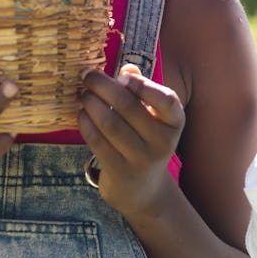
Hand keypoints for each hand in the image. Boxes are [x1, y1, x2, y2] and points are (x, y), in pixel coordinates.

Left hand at [78, 64, 184, 220]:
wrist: (143, 188)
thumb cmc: (146, 139)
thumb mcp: (153, 117)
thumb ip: (142, 90)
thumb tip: (127, 69)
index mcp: (175, 123)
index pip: (167, 100)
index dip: (143, 85)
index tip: (122, 76)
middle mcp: (163, 142)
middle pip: (129, 107)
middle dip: (104, 86)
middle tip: (88, 76)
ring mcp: (141, 159)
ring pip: (110, 123)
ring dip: (91, 103)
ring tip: (83, 94)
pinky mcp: (120, 171)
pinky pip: (98, 141)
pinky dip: (86, 123)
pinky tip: (81, 113)